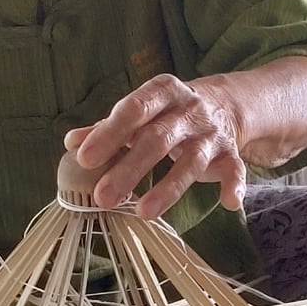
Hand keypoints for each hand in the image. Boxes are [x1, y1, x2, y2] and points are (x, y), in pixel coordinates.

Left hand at [64, 74, 245, 220]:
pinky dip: (235, 186)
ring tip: (143, 212)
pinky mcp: (230, 154)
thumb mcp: (139, 113)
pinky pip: (235, 170)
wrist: (224, 104)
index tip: (85, 158)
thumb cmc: (167, 114)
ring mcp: (210, 134)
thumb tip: (71, 142)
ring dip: (168, 188)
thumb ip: (106, 128)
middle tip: (102, 197)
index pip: (133, 109)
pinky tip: (230, 203)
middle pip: (157, 139)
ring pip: (191, 162)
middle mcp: (188, 111)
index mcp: (162, 93)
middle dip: (129, 168)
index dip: (109, 133)